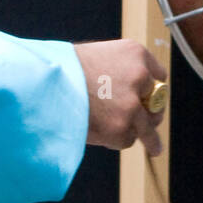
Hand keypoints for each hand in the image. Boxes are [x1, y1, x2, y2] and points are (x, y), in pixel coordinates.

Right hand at [75, 40, 166, 154]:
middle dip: (153, 113)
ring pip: (148, 127)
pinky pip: (128, 140)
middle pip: (157, 103)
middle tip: (152, 122)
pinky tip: (104, 134)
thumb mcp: (99, 56)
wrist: (44, 85)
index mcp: (135, 53)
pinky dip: (117, 139)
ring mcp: (131, 105)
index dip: (152, 88)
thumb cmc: (65, 70)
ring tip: (155, 148)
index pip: (158, 75)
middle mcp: (139, 77)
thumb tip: (135, 95)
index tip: (152, 97)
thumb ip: (121, 71)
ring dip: (149, 138)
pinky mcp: (121, 128)